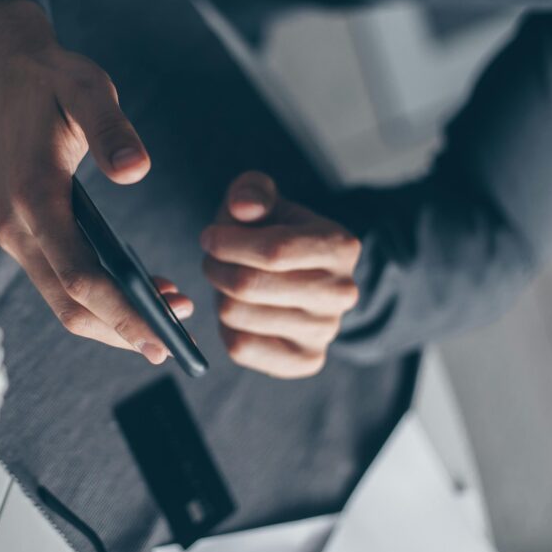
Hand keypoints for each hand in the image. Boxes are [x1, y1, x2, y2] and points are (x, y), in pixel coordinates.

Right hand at [0, 0, 190, 362]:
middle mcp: (18, 228)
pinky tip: (141, 294)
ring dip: (114, 319)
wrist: (7, 71)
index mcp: (33, 198)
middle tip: (178, 340)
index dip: (122, 314)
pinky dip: (100, 300)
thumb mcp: (88, 89)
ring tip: (171, 317)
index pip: (79, 277)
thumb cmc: (54, 79)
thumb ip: (112, 130)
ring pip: (64, 301)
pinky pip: (62, 281)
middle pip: (71, 304)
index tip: (163, 337)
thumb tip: (138, 172)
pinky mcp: (25, 233)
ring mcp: (17, 234)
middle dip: (124, 329)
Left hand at [200, 172, 360, 377]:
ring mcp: (326, 331)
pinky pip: (241, 347)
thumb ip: (252, 191)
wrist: (300, 277)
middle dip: (215, 267)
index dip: (227, 242)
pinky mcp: (306, 360)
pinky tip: (239, 311)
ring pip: (238, 315)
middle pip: (249, 286)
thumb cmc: (274, 232)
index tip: (209, 237)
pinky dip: (227, 327)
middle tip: (212, 259)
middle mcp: (341, 292)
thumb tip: (244, 207)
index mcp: (340, 246)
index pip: (274, 250)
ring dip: (218, 295)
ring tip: (228, 282)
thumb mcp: (265, 200)